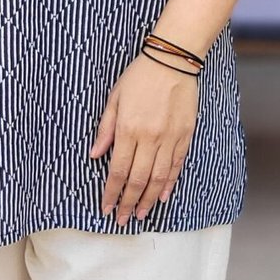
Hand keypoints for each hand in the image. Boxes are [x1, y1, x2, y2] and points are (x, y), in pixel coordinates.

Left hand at [89, 53, 199, 224]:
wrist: (173, 60)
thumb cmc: (139, 76)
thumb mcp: (114, 98)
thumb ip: (105, 129)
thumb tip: (94, 155)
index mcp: (128, 129)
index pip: (117, 170)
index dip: (111, 193)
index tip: (106, 207)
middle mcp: (149, 138)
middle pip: (137, 180)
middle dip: (128, 203)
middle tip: (122, 220)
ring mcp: (169, 138)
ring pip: (158, 178)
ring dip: (148, 199)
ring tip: (141, 214)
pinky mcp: (184, 135)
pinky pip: (175, 165)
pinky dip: (168, 183)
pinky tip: (161, 196)